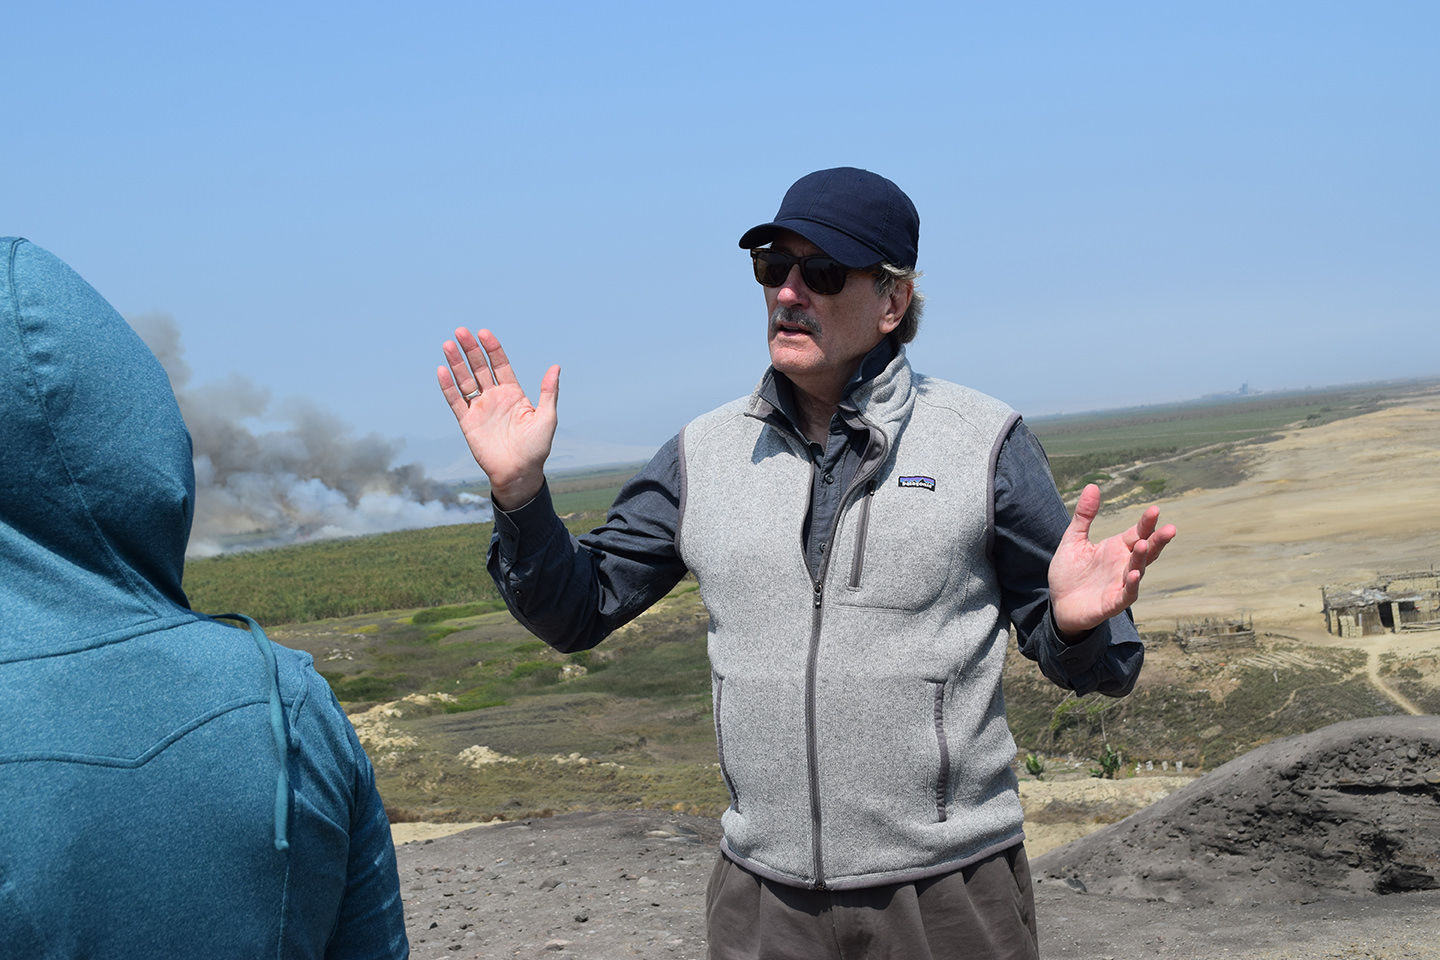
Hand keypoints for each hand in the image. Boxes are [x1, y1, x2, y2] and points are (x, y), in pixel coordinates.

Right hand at [437, 328, 558, 509]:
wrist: (519, 473)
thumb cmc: (536, 447)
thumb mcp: (547, 417)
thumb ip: (549, 392)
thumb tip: (556, 367)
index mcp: (513, 393)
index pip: (500, 365)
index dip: (492, 349)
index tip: (484, 333)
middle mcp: (494, 398)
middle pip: (479, 368)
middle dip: (471, 350)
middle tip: (461, 331)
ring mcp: (480, 409)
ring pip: (465, 381)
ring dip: (456, 363)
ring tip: (448, 345)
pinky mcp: (467, 423)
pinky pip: (455, 401)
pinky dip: (448, 386)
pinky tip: (442, 370)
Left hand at [1048, 484, 1175, 637]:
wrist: (1058, 604)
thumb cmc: (1070, 572)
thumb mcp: (1074, 540)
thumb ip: (1084, 516)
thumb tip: (1093, 485)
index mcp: (1117, 548)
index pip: (1137, 532)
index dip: (1146, 523)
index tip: (1155, 509)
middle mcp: (1124, 564)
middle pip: (1146, 550)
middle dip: (1158, 540)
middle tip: (1170, 528)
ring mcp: (1121, 583)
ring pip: (1138, 569)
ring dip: (1141, 558)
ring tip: (1142, 544)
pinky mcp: (1113, 602)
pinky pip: (1127, 594)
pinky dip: (1132, 585)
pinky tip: (1134, 575)